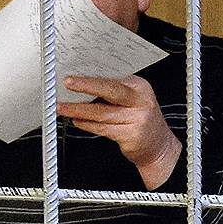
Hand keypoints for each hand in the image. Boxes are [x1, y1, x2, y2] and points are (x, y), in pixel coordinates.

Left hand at [58, 75, 181, 189]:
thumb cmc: (141, 121)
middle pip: (109, 90)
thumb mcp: (133, 101)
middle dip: (86, 86)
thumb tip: (81, 88)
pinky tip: (77, 121)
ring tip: (63, 107)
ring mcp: (137, 119)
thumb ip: (112, 94)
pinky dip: (87, 124)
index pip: (112, 79)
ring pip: (101, 112)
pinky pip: (103, 128)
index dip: (91, 77)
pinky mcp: (131, 136)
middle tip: (68, 83)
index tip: (74, 76)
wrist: (159, 147)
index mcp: (140, 87)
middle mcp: (140, 101)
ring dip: (78, 109)